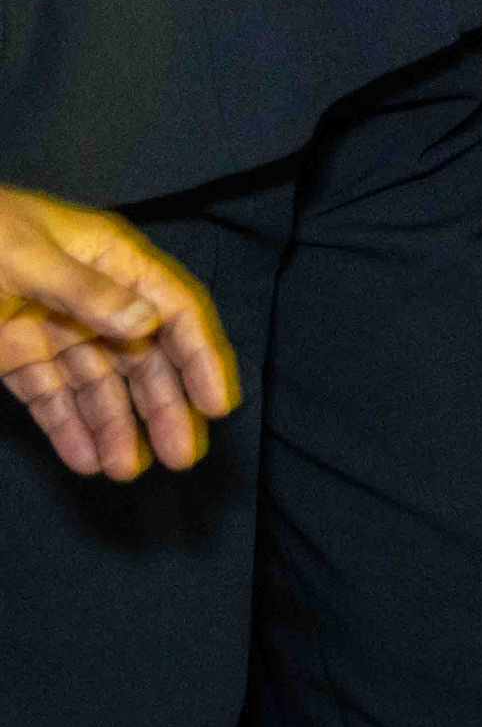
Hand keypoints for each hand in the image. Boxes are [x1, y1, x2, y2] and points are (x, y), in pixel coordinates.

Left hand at [0, 187, 238, 479]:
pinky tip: (83, 460)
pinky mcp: (16, 353)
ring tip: (126, 471)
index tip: (217, 405)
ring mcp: (54, 326)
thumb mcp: (22, 254)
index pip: (174, 308)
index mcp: (110, 258)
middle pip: (143, 355)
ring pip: (99, 382)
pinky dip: (66, 427)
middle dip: (163, 406)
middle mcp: (93, 296)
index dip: (201, 356)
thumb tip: (149, 325)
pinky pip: (50, 394)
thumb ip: (84, 290)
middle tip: (182, 457)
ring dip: (115, 426)